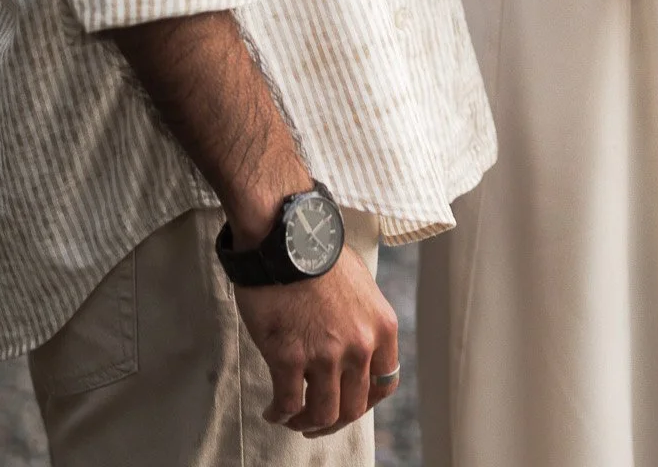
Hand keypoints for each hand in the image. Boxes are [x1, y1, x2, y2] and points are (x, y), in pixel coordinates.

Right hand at [236, 242, 399, 434]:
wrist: (286, 235)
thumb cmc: (318, 252)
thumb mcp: (360, 282)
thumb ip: (363, 318)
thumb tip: (355, 341)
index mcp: (381, 326)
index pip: (385, 383)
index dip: (366, 400)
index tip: (348, 402)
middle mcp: (360, 345)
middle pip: (354, 407)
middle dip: (334, 419)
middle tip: (315, 419)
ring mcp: (326, 354)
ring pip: (323, 414)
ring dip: (307, 423)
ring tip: (292, 418)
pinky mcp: (289, 357)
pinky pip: (288, 405)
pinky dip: (279, 415)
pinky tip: (272, 411)